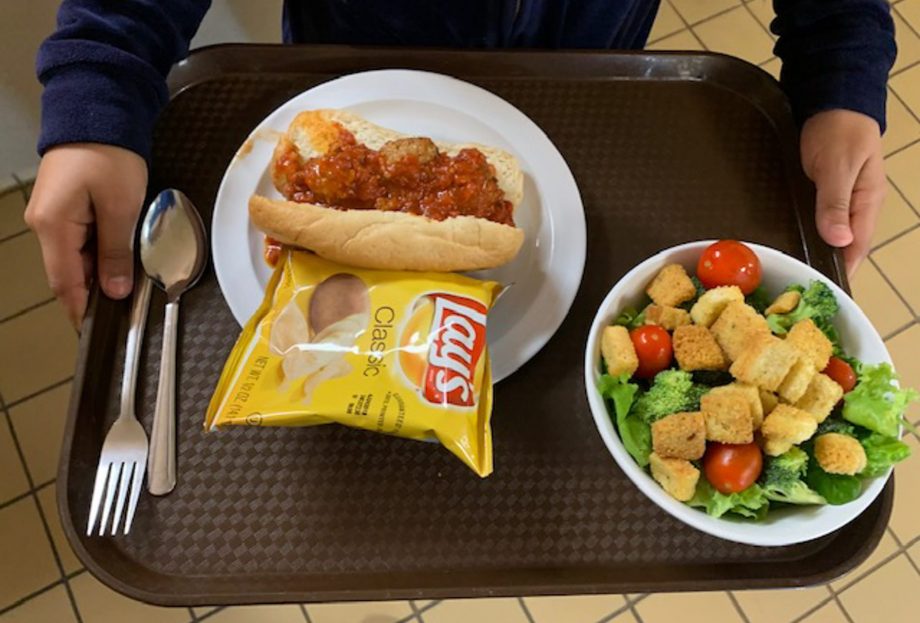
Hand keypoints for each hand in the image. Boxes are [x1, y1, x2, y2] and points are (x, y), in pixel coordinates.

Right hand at [25, 144, 146, 327]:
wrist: (98, 110)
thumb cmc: (109, 154)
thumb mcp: (122, 207)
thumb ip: (116, 252)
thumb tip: (115, 290)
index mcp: (52, 226)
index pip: (65, 283)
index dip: (82, 310)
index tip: (96, 332)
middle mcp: (44, 223)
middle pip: (67, 273)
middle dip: (94, 294)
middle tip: (123, 312)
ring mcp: (51, 215)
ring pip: (73, 258)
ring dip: (97, 273)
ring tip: (125, 287)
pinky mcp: (63, 206)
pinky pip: (77, 241)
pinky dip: (96, 254)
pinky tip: (116, 260)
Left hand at [800, 109, 885, 279]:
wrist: (831, 99)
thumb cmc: (838, 129)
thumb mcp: (838, 166)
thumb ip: (836, 202)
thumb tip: (840, 240)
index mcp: (867, 201)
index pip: (858, 245)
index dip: (844, 268)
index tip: (826, 289)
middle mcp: (857, 203)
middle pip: (846, 243)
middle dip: (830, 264)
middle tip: (807, 288)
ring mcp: (841, 197)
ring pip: (832, 232)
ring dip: (819, 249)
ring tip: (798, 271)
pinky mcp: (825, 190)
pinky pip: (821, 217)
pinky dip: (811, 231)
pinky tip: (796, 241)